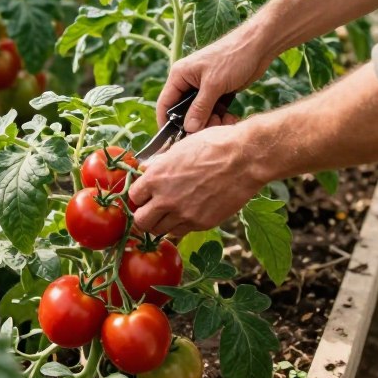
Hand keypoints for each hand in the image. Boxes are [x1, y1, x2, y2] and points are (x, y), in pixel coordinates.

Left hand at [127, 124, 269, 236]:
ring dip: (162, 223)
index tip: (145, 194)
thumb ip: (159, 164)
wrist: (244, 159)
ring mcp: (184, 214)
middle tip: (152, 210)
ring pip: (160, 231)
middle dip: (144, 216)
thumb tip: (146, 169)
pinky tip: (188, 213)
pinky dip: (181, 225)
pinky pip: (182, 231)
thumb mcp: (179, 148)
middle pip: (141, 221)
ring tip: (170, 213)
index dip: (139, 196)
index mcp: (156, 178)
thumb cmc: (213, 146)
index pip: (133, 196)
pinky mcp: (202, 223)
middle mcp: (166, 199)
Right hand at [157, 28, 272, 131]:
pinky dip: (221, 117)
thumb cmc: (232, 57)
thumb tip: (188, 129)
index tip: (171, 141)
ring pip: (200, 114)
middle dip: (195, 124)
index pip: (165, 103)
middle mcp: (188, 82)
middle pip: (184, 112)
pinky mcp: (218, 92)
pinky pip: (214, 111)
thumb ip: (200, 108)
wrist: (258, 46)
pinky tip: (231, 118)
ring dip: (211, 121)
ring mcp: (204, 88)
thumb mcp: (213, 84)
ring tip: (225, 121)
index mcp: (179, 75)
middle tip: (209, 131)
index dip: (166, 122)